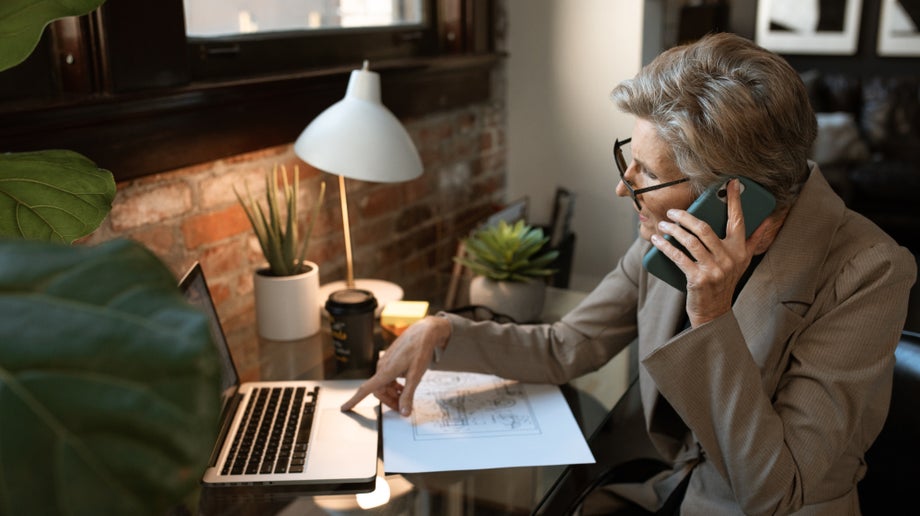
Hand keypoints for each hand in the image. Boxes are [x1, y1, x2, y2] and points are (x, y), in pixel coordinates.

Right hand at [340, 315, 450, 415]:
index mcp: (385, 371)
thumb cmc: (419, 351)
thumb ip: (408, 396)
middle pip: (378, 391)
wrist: (423, 332)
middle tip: (402, 408)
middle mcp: (382, 367)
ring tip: (405, 398)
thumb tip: (404, 413)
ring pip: (383, 384)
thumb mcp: (416, 376)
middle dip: (389, 401)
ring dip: (392, 393)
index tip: (344, 408)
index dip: (354, 400)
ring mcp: (385, 362)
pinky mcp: (390, 360)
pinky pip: (387, 377)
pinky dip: (394, 385)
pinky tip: (403, 387)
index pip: (365, 389)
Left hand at [650, 178, 777, 326]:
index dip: (734, 200)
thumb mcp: (742, 262)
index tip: (730, 182)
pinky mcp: (698, 278)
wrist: (714, 312)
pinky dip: (665, 246)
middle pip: (704, 228)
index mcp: (740, 250)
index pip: (738, 220)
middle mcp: (729, 258)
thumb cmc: (724, 282)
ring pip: (689, 240)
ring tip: (663, 225)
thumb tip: (767, 220)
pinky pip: (678, 256)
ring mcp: (714, 269)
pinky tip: (657, 240)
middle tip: (672, 212)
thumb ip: (753, 241)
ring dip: (672, 230)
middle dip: (685, 216)